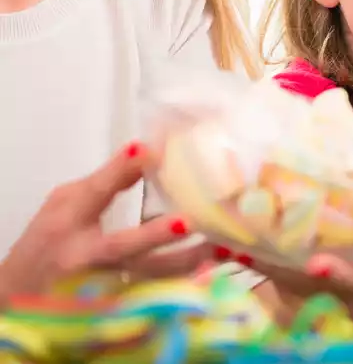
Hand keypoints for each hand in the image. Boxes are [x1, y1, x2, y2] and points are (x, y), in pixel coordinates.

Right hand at [0, 143, 209, 302]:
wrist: (23, 295)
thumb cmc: (50, 242)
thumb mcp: (69, 204)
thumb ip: (108, 181)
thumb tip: (146, 149)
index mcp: (70, 225)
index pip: (94, 195)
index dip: (118, 173)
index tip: (145, 152)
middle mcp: (85, 259)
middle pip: (121, 248)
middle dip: (154, 235)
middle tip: (187, 221)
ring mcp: (102, 288)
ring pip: (147, 280)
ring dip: (186, 265)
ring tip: (222, 248)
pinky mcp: (119, 309)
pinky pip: (157, 299)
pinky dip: (186, 290)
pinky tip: (211, 275)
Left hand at [249, 135, 352, 323]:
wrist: (325, 269)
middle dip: (347, 275)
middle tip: (324, 257)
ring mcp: (339, 302)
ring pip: (329, 297)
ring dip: (316, 281)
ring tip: (303, 263)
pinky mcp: (307, 308)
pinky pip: (291, 298)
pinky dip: (274, 279)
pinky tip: (256, 257)